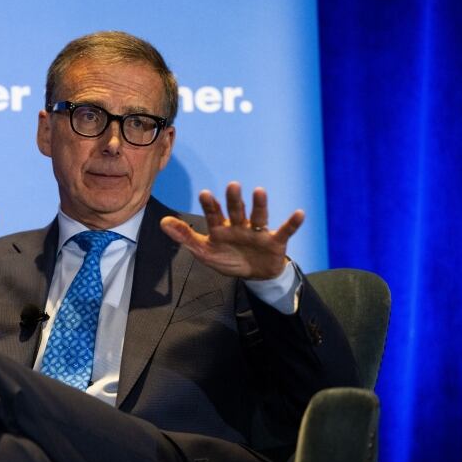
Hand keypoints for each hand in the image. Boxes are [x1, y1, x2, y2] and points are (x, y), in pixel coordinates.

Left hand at [160, 182, 303, 279]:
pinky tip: (299, 213)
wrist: (254, 276)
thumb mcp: (204, 252)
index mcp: (221, 229)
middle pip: (236, 211)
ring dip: (260, 205)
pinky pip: (285, 231)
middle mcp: (240, 226)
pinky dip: (292, 223)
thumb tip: (162, 221)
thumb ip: (184, 237)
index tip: (205, 193)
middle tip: (232, 185)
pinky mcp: (275, 242)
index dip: (210, 206)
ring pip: (259, 217)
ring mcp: (257, 233)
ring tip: (259, 191)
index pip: (214, 215)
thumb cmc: (228, 259)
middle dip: (234, 200)